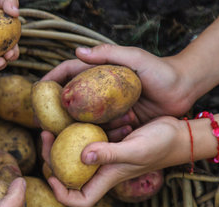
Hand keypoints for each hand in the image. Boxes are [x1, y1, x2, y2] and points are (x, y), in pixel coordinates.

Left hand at [41, 116, 186, 206]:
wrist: (178, 133)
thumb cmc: (161, 145)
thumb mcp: (135, 149)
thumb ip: (110, 154)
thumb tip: (82, 157)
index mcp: (106, 179)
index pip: (80, 201)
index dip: (62, 194)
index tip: (51, 175)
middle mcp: (102, 171)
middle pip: (69, 176)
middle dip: (51, 162)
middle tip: (45, 137)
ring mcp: (103, 157)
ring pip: (73, 158)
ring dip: (58, 146)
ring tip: (49, 128)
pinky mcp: (106, 142)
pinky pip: (84, 141)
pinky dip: (74, 133)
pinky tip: (68, 118)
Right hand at [42, 44, 191, 140]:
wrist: (182, 91)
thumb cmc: (159, 71)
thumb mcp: (134, 58)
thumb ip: (108, 54)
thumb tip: (77, 51)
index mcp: (98, 72)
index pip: (68, 73)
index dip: (50, 81)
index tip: (37, 91)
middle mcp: (98, 91)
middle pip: (68, 98)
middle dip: (52, 109)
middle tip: (41, 120)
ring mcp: (106, 107)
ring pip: (80, 117)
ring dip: (67, 126)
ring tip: (55, 136)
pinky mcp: (116, 122)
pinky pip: (98, 130)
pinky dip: (90, 135)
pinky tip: (82, 143)